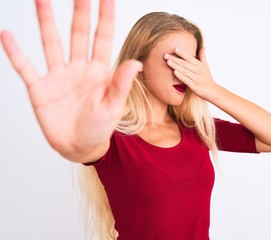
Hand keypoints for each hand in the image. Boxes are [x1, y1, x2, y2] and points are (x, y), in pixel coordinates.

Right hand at [0, 0, 141, 161]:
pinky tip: (7, 36)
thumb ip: (121, 85)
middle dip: (79, 12)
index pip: (102, 39)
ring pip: (51, 43)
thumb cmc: (99, 128)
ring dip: (46, 22)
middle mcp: (78, 69)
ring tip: (42, 0)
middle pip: (78, 34)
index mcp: (99, 72)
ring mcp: (58, 76)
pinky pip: (25, 67)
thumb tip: (136, 63)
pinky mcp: (40, 89)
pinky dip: (16, 53)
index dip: (104, 18)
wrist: (78, 147)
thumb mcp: (113, 107)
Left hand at [164, 47, 218, 99]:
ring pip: (184, 71)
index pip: (190, 57)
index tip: (175, 49)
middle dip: (175, 59)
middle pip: (185, 63)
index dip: (182, 53)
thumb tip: (203, 47)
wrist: (212, 91)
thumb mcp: (206, 66)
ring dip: (176, 66)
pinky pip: (186, 80)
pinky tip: (175, 72)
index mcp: (199, 65)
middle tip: (166, 55)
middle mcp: (197, 71)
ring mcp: (196, 78)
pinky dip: (180, 76)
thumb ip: (203, 57)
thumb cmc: (207, 78)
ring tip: (168, 61)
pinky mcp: (194, 86)